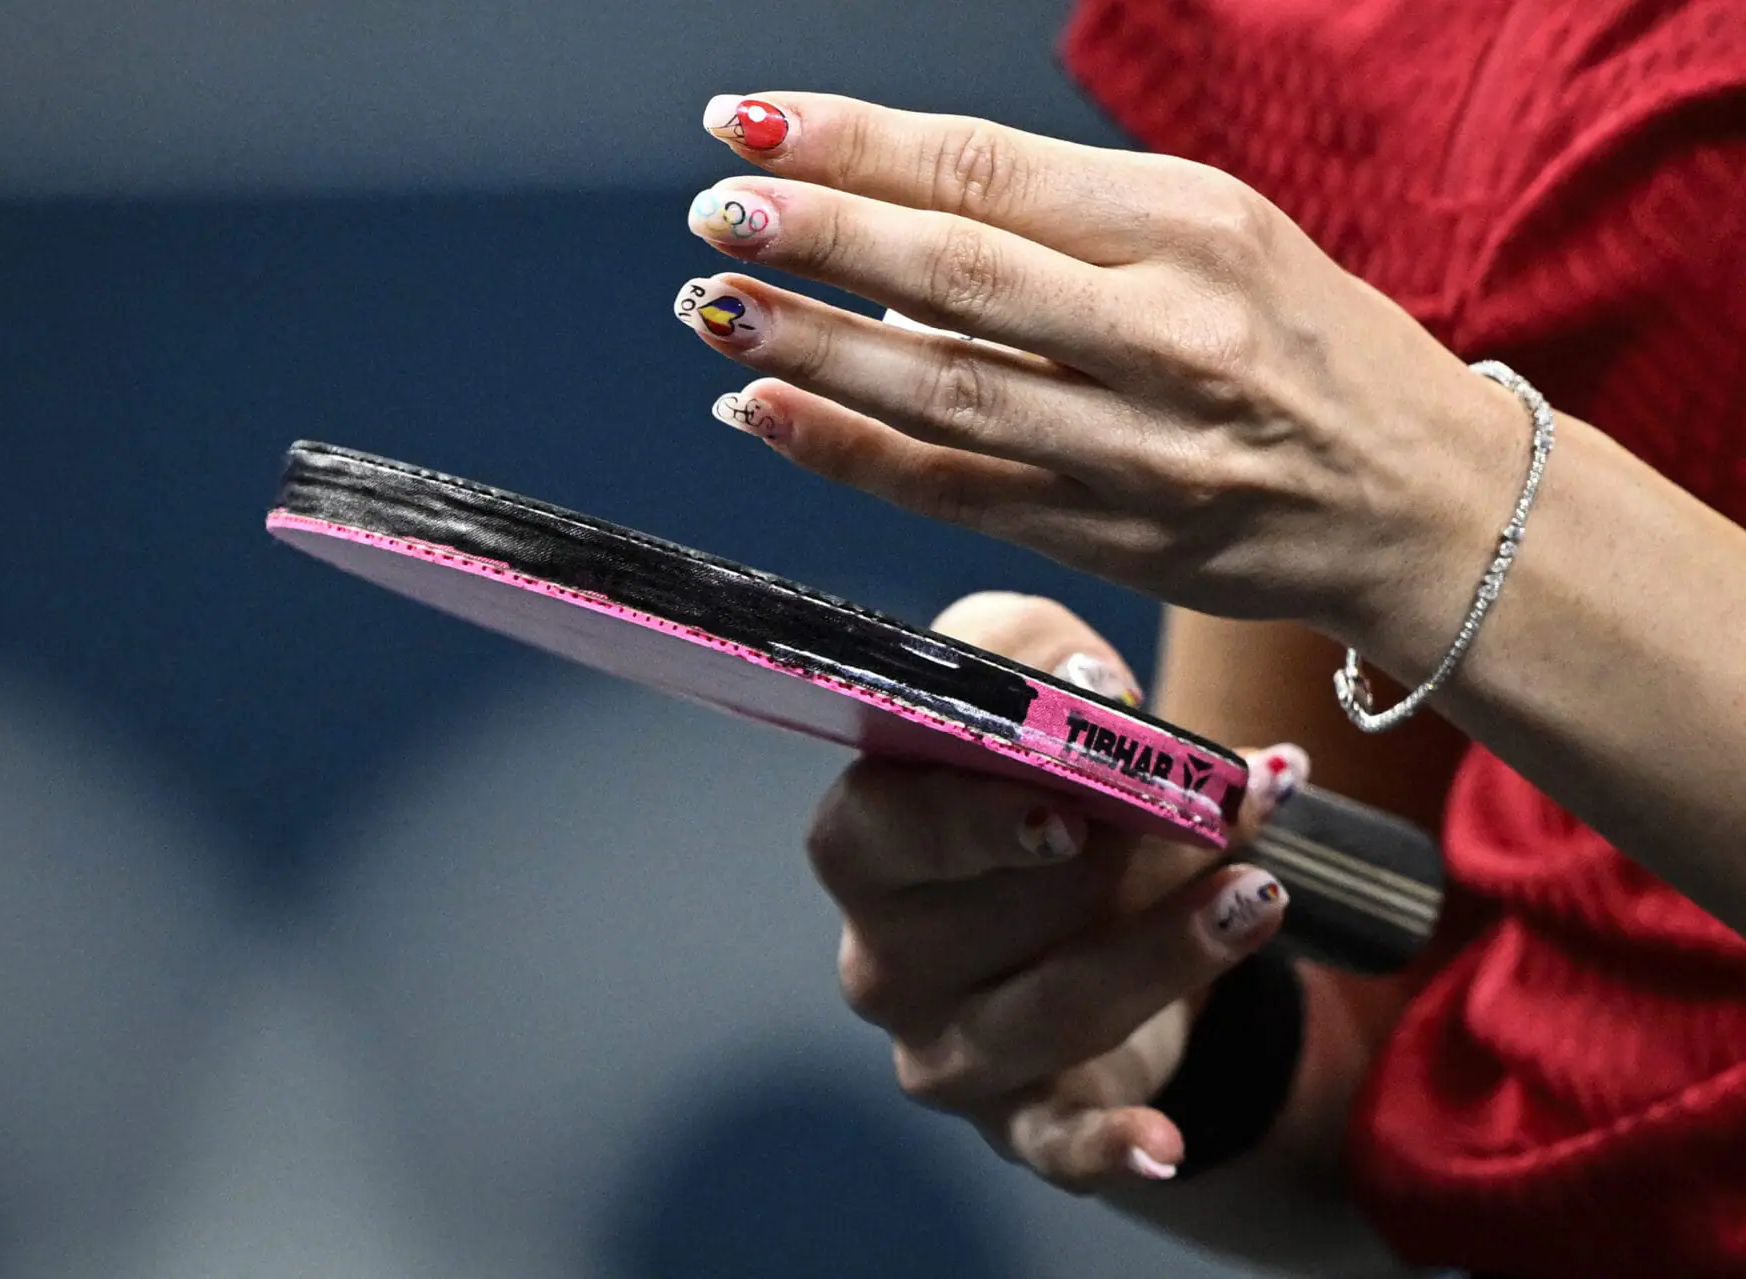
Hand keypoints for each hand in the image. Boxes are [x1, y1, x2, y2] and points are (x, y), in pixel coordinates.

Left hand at [677, 93, 1523, 638]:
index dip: (855, 144)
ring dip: (814, 351)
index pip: (987, 167)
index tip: (754, 124)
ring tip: (718, 313)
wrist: (1427, 502)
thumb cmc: (1312, 348)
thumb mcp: (1221, 237)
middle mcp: (1170, 333)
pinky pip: (956, 496)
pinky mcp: (1114, 543)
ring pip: (944, 390)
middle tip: (716, 215)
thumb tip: (890, 242)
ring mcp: (1140, 451)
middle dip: (820, 237)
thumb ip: (1066, 230)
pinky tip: (766, 418)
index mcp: (1195, 226)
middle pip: (955, 273)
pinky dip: (849, 457)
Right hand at [806, 592, 1308, 1184]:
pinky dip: (1107, 1146)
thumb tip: (1083, 679)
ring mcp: (945, 1047)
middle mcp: (884, 955)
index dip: (968, 818)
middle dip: (1113, 862)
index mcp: (866, 845)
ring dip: (1160, 954)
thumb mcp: (1031, 691)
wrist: (1100, 916)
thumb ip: (1031, 655)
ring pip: (1045, 1012)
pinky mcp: (1017, 1119)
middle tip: (1221, 809)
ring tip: (1257, 895)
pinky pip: (1054, 1143)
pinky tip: (1164, 1145)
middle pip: (982, 920)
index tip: (1067, 806)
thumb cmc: (1051, 785)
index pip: (879, 830)